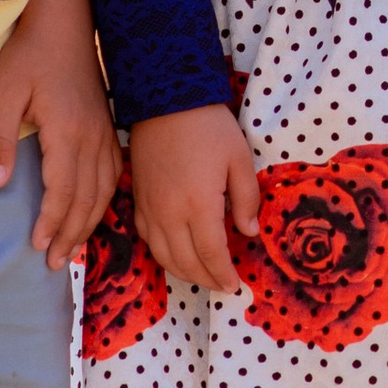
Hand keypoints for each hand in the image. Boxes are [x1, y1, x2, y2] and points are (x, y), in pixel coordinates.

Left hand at [0, 0, 120, 270]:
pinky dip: (105, 197)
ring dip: (89, 220)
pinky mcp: (106, 123)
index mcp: (67, 132)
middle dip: (72, 233)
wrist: (65, 17)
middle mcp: (92, 136)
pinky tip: (95, 209)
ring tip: (73, 246)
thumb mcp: (3, 92)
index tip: (38, 247)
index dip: (52, 222)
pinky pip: (113, 171)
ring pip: (104, 187)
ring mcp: (103, 130)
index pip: (63, 190)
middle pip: (88, 196)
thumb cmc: (30, 53)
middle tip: (56, 262)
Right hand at [130, 103, 259, 294]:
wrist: (166, 101)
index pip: (211, 254)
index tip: (235, 285)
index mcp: (198, 205)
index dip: (223, 274)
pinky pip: (148, 240)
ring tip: (203, 276)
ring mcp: (150, 209)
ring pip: (163, 256)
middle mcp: (170, 214)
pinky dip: (163, 255)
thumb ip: (246, 199)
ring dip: (184, 272)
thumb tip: (249, 233)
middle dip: (205, 279)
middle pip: (186, 262)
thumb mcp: (239, 159)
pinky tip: (177, 254)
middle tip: (222, 285)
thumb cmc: (209, 128)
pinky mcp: (138, 201)